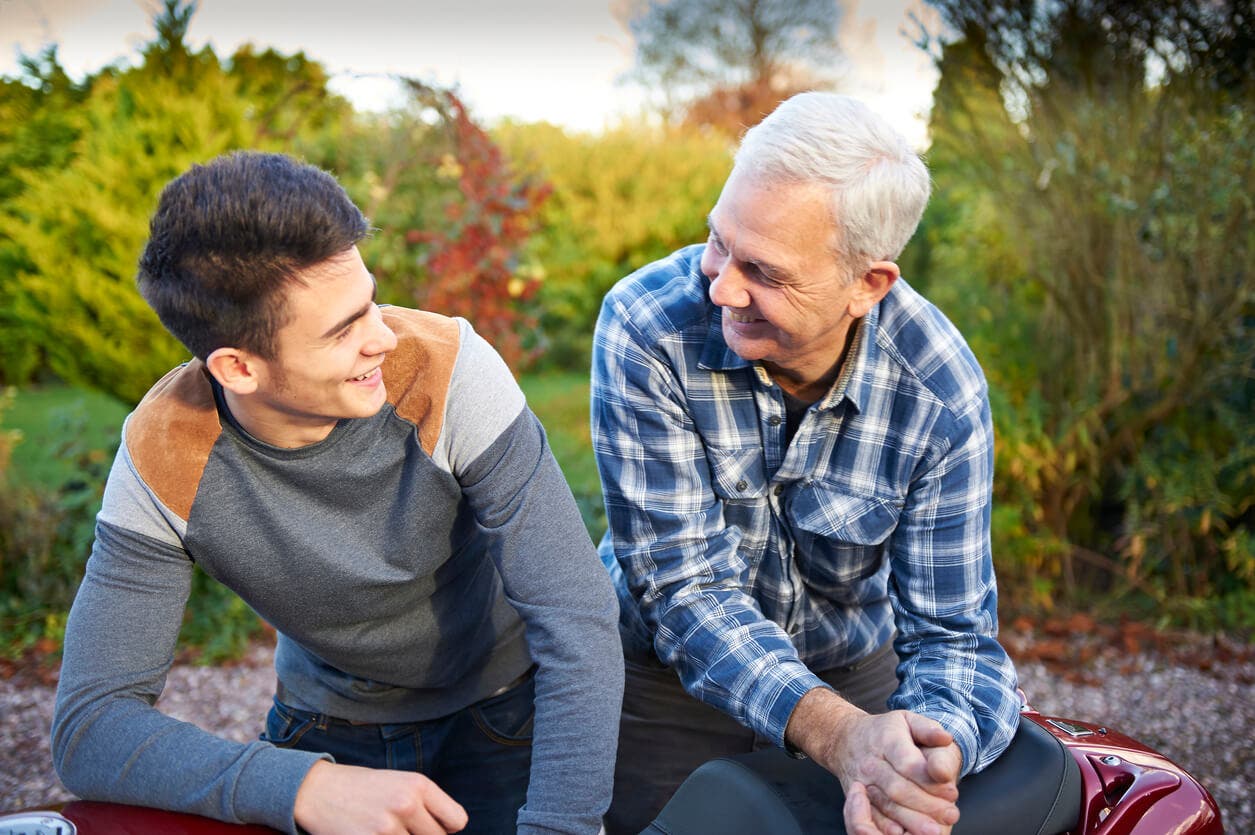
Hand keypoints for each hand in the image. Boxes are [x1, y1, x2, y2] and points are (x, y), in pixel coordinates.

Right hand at [294, 760, 468, 833]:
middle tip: (400, 828)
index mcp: (418, 785)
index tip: (429, 828)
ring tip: (385, 829)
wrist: (316, 790)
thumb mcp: (398, 783)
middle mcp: (406, 804)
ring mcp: (388, 827)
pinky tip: (371, 834)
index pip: (457, 820)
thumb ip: (424, 804)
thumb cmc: (361, 788)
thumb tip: (448, 831)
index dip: (446, 829)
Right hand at [786, 688, 959, 834]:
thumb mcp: (908, 720)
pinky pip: (872, 816)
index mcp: (886, 740)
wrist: (845, 740)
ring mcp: (862, 783)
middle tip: (951, 814)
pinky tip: (903, 832)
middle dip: (926, 805)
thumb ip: (929, 729)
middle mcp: (871, 763)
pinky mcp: (856, 799)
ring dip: (912, 820)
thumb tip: (945, 738)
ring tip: (934, 829)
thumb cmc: (885, 732)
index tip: (952, 792)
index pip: (908, 763)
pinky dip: (887, 827)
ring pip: (886, 805)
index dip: (930, 781)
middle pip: (898, 788)